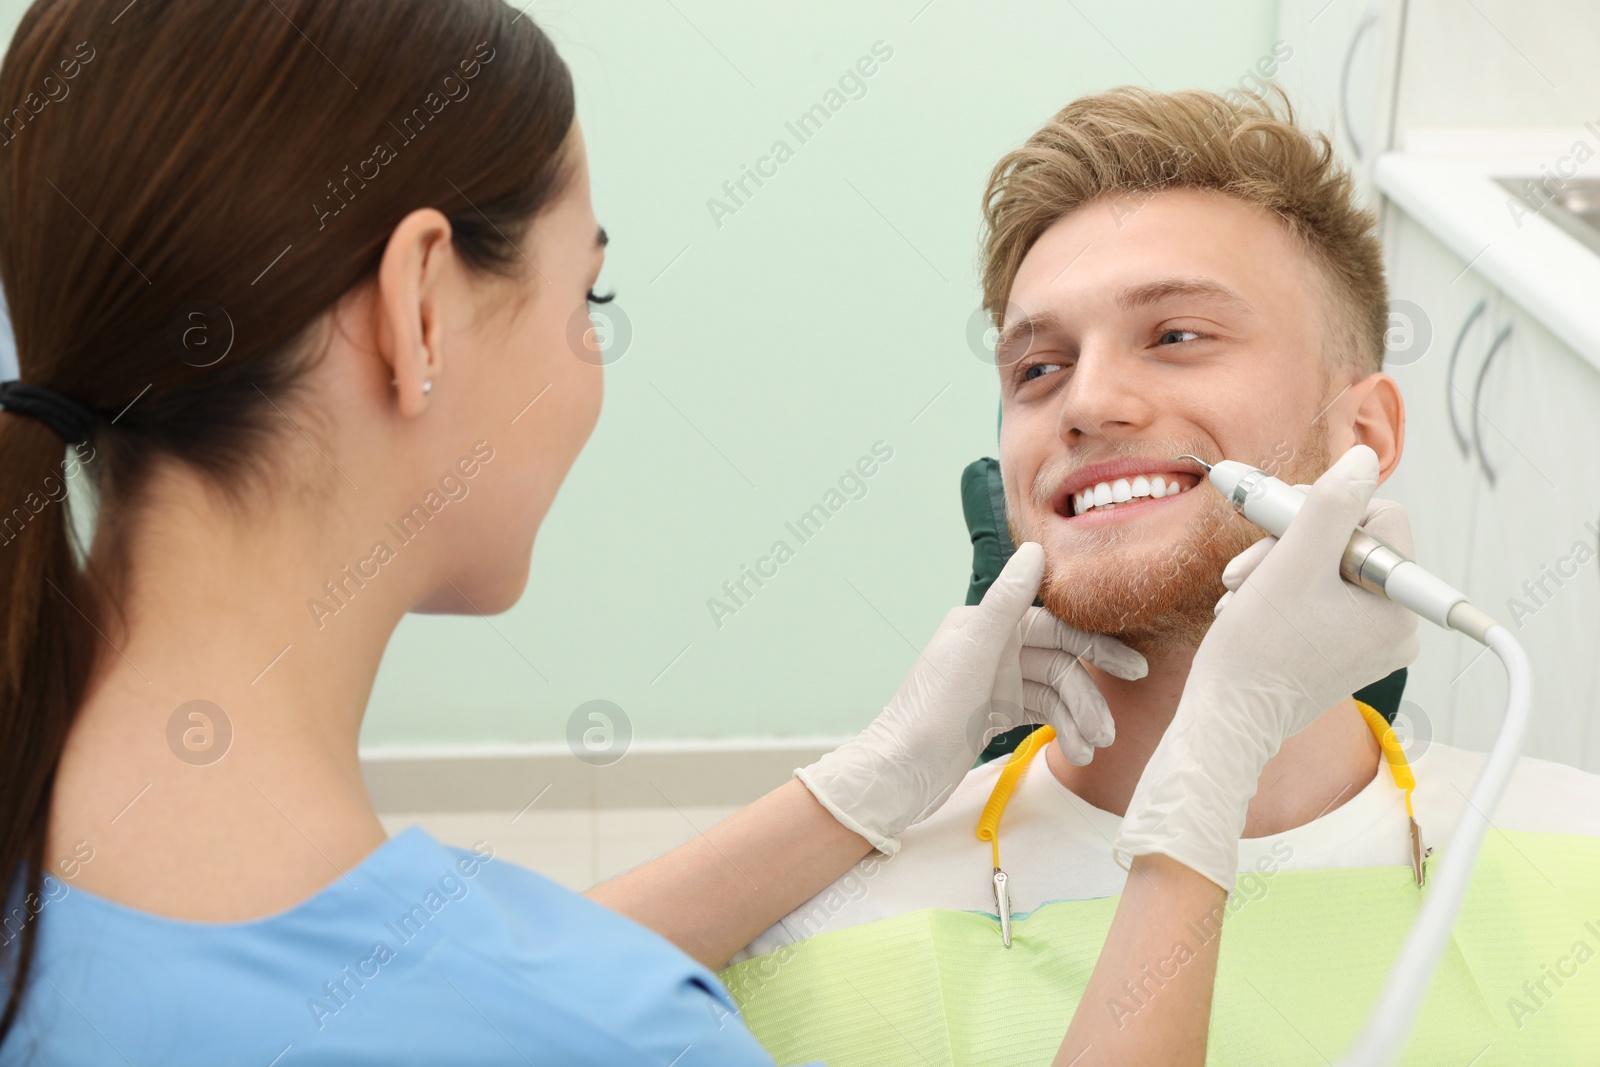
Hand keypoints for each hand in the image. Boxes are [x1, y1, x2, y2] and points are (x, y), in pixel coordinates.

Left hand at [797, 542, 1145, 853]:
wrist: (899, 772)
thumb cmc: (930, 711)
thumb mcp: (973, 650)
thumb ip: (1007, 600)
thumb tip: (1036, 549)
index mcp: (988, 625)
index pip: (1057, 628)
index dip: (1095, 648)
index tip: (1131, 670)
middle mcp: (993, 648)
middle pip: (1060, 664)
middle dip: (1087, 697)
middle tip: (1111, 730)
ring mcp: (994, 682)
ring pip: (1053, 694)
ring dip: (1076, 721)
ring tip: (1089, 751)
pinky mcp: (994, 713)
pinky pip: (1040, 714)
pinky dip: (1060, 730)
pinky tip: (1074, 751)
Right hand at [1113, 444, 1420, 888]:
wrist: (1227, 719)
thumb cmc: (1254, 653)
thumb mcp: (1291, 564)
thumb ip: (1331, 505)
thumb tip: (1364, 458)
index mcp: (1397, 607)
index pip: (1378, 518)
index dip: (1326, 510)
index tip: (1279, 525)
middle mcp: (1396, 626)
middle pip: (1351, 542)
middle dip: (1294, 542)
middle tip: (1250, 560)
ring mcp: (1371, 641)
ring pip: (1330, 566)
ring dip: (1280, 565)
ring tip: (1242, 589)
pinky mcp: (1345, 649)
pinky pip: (1322, 595)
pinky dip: (1284, 589)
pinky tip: (1251, 603)